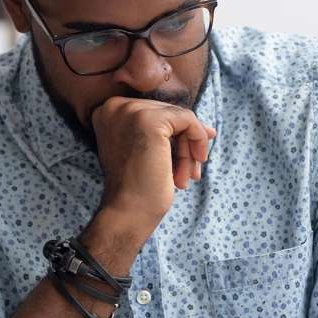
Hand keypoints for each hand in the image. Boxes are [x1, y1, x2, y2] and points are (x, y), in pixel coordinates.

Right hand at [91, 96, 216, 222]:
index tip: (191, 155)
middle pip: (168, 113)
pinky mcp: (149, 120)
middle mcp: (115, 106)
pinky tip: (193, 166)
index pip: (155, 111)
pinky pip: (188, 120)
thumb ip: (168, 134)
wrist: (128, 212)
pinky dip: (197, 141)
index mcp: (108, 112)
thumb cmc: (138, 188)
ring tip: (188, 176)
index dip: (176, 134)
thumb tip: (209, 129)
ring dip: (190, 148)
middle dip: (185, 143)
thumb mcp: (148, 152)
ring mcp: (130, 111)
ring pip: (180, 117)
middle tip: (191, 171)